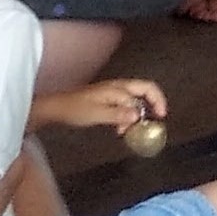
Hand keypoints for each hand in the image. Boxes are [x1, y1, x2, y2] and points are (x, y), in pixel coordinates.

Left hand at [33, 77, 166, 136]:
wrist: (56, 108)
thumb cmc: (75, 110)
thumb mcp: (97, 114)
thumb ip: (119, 114)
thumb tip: (139, 116)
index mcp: (118, 88)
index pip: (146, 90)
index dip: (157, 102)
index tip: (160, 117)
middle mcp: (119, 86)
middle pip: (145, 89)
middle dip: (154, 103)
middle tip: (157, 118)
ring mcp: (113, 92)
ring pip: (136, 98)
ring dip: (139, 112)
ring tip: (134, 129)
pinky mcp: (107, 99)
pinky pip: (126, 104)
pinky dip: (129, 115)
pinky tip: (121, 127)